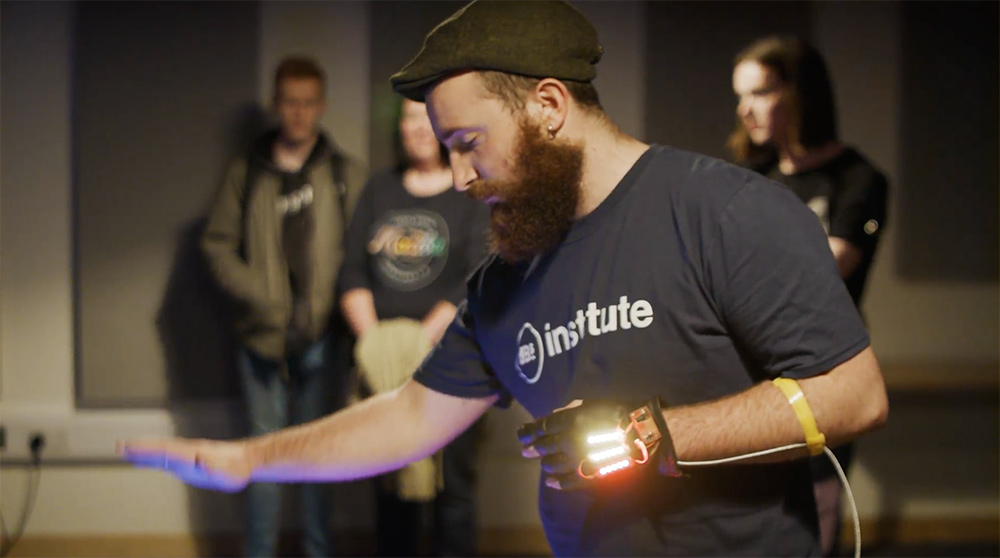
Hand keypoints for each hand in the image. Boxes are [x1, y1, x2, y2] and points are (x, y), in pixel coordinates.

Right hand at [117, 437, 252, 492]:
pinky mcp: (190, 461)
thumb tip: (201, 461)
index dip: (149, 450)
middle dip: (140, 448)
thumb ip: (214, 466)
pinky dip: (153, 458)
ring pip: (162, 451)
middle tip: (119, 446)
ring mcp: (188, 455)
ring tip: (123, 450)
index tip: (132, 448)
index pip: (167, 451)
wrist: (248, 459)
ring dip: (143, 451)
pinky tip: (143, 461)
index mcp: (194, 453)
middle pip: (160, 448)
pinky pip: (167, 458)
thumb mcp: (229, 471)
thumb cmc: (238, 468)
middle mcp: (188, 451)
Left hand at [517, 398, 679, 490]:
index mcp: (571, 420)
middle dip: (532, 448)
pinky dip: (555, 482)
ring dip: (545, 463)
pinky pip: (565, 482)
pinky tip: (550, 481)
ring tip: (543, 462)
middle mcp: (570, 441)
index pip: (541, 427)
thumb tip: (551, 416)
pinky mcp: (587, 477)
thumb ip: (569, 410)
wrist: (643, 434)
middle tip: (526, 450)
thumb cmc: (619, 414)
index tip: (521, 434)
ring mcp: (578, 461)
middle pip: (543, 446)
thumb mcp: (592, 404)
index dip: (528, 431)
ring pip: (551, 464)